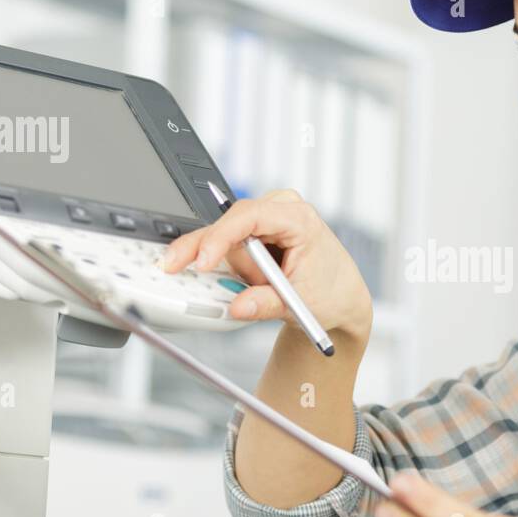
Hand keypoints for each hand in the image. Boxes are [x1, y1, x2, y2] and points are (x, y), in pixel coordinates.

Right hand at [161, 189, 372, 345]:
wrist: (340, 296)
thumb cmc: (330, 292)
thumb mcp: (300, 304)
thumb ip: (266, 304)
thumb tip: (238, 305)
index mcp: (300, 219)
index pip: (249, 215)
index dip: (220, 236)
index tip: (202, 260)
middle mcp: (282, 210)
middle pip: (229, 223)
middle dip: (211, 253)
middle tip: (177, 267)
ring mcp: (268, 220)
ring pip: (228, 240)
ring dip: (235, 268)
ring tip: (265, 286)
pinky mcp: (257, 233)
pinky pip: (231, 247)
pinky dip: (231, 267)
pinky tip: (253, 281)